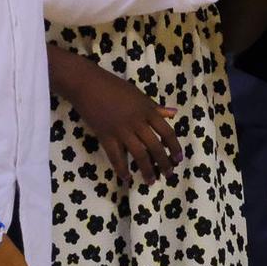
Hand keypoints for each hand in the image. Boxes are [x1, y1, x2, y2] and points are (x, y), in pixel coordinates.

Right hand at [65, 59, 181, 184]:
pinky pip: (115, 156)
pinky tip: (126, 178)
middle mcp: (137, 122)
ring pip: (138, 154)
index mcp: (147, 111)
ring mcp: (121, 130)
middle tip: (168, 174)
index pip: (167, 132)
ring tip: (151, 180)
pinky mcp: (105, 136)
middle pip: (155, 146)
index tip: (178, 159)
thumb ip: (155, 107)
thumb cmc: (114, 87)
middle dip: (163, 163)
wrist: (88, 85)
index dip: (174, 147)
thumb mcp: (139, 94)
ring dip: (146, 169)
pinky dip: (121, 169)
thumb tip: (173, 113)